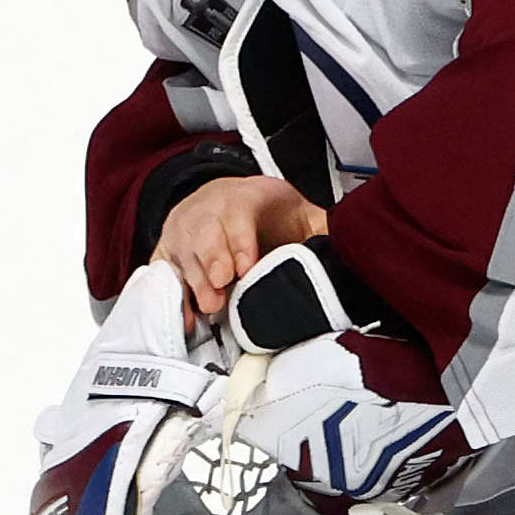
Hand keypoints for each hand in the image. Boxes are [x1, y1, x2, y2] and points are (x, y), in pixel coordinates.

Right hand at [156, 174, 327, 316]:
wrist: (220, 197)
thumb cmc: (262, 210)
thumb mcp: (294, 209)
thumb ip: (319, 226)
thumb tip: (351, 243)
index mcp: (242, 199)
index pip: (237, 215)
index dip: (241, 241)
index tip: (248, 266)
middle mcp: (206, 213)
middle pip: (204, 235)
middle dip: (213, 260)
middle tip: (224, 285)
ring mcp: (182, 233)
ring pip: (182, 255)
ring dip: (195, 281)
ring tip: (210, 305)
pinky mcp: (166, 253)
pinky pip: (163, 273)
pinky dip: (171, 295)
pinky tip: (184, 317)